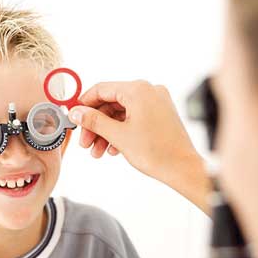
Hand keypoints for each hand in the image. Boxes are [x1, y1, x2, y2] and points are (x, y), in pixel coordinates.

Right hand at [68, 80, 198, 182]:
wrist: (183, 168)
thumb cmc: (157, 152)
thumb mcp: (118, 135)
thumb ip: (94, 121)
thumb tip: (76, 112)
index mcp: (138, 90)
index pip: (101, 89)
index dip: (84, 104)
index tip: (74, 117)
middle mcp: (149, 91)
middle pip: (111, 103)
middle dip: (96, 124)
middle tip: (85, 142)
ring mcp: (156, 102)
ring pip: (121, 113)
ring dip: (107, 132)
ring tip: (98, 152)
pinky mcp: (160, 114)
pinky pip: (134, 118)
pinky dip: (121, 132)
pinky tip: (113, 149)